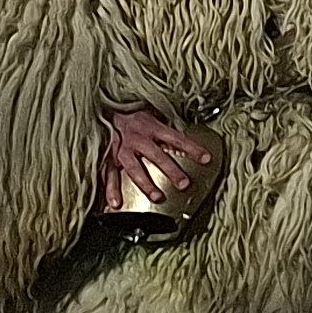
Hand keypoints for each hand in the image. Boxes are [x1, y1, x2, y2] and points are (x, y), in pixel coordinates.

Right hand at [97, 107, 215, 218]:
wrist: (105, 110)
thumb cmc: (133, 115)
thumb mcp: (153, 115)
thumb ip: (167, 129)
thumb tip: (187, 137)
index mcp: (152, 127)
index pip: (177, 138)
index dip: (192, 148)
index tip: (206, 159)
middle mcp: (138, 138)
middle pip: (157, 156)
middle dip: (171, 170)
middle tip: (184, 183)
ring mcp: (121, 149)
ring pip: (135, 168)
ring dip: (146, 184)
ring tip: (157, 196)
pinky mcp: (106, 157)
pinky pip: (108, 175)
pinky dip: (111, 190)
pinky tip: (116, 203)